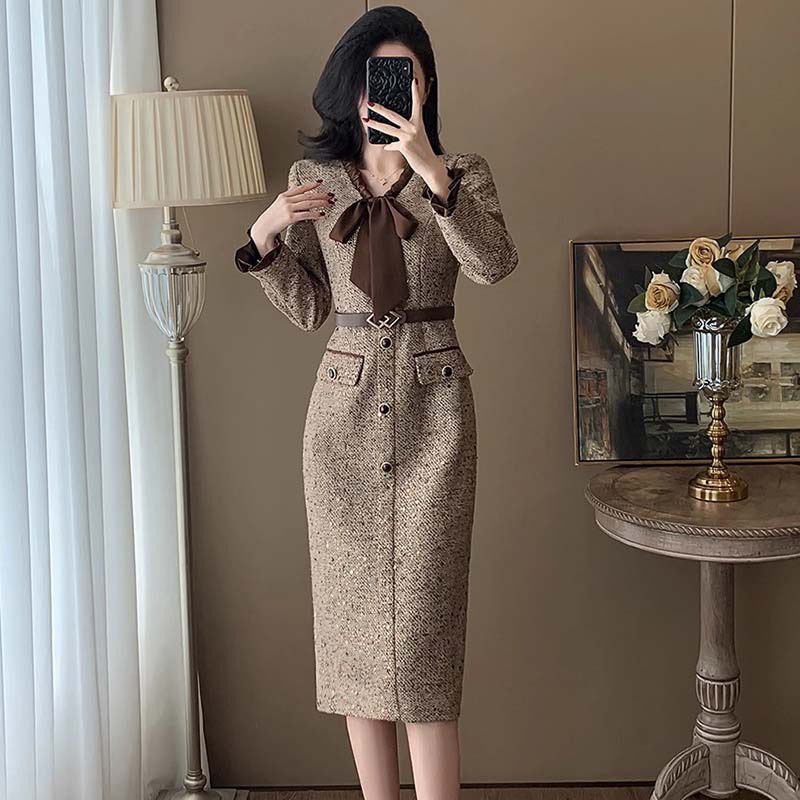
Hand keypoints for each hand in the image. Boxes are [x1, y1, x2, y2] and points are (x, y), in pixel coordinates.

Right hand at [250, 178, 333, 256]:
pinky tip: (321, 214)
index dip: (311, 184)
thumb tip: (302, 198)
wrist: (264, 228)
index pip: (300, 188)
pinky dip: (315, 214)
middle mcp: (286, 200)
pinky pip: (306, 214)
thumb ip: (290, 200)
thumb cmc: (273, 218)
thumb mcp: (279, 205)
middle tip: (329, 195)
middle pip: (307, 195)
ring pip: (308, 203)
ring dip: (321, 203)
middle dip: (320, 195)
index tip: (320, 182)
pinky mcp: (290, 217)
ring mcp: (288, 208)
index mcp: (284, 195)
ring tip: (328, 203)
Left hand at [363, 76, 449, 198]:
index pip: (417, 104)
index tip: (414, 80)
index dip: (415, 92)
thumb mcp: (417, 136)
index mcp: (418, 122)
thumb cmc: (422, 150)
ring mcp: (408, 137)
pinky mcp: (404, 146)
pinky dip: (388, 146)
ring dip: (375, 124)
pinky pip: (391, 145)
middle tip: (371, 102)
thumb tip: (390, 136)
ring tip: (366, 120)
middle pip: (393, 115)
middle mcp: (413, 128)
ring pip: (388, 129)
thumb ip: (404, 132)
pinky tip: (386, 147)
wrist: (429, 164)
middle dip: (380, 108)